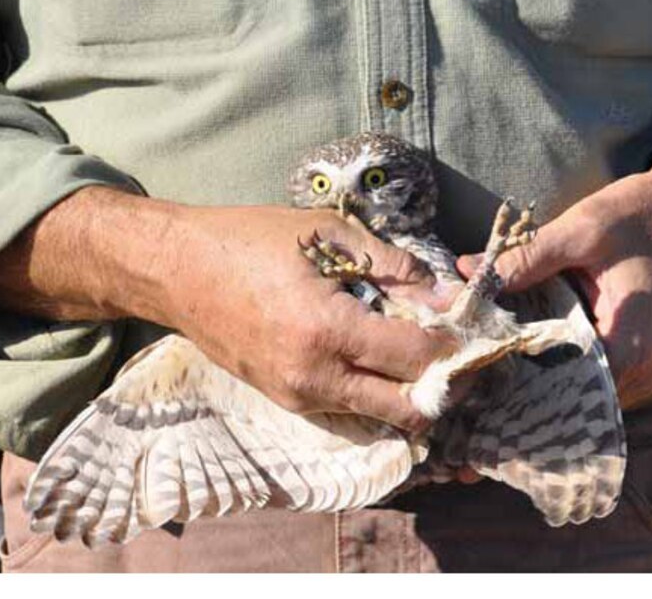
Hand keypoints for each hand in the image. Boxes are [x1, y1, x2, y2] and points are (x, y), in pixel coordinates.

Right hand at [0, 188, 454, 431]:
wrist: (176, 271)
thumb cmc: (249, 240)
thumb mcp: (327, 235)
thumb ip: (393, 266)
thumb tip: (445, 292)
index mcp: (328, 330)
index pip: (417, 356)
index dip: (455, 345)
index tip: (474, 328)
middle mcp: (316, 377)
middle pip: (406, 408)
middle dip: (442, 385)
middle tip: (458, 354)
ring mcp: (298, 396)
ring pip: (378, 416)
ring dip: (410, 392)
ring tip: (424, 352)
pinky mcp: (285, 399)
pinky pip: (347, 409)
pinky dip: (375, 391)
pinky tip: (382, 357)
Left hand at [456, 140, 651, 408]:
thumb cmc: (643, 215)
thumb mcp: (580, 230)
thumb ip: (525, 259)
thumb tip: (467, 272)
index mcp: (630, 347)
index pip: (559, 384)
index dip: (513, 369)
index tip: (477, 350)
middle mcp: (642, 373)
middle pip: (568, 391)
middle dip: (522, 370)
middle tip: (479, 346)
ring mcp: (646, 372)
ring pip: (580, 384)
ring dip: (543, 365)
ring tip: (500, 340)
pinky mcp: (644, 361)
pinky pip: (595, 372)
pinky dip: (565, 357)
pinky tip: (534, 334)